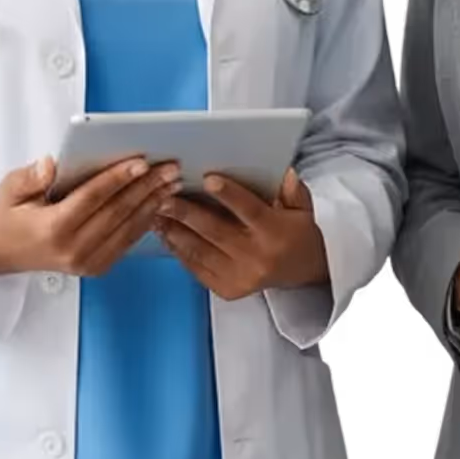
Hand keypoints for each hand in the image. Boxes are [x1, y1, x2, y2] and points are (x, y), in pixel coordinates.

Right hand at [0, 155, 183, 278]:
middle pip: (117, 212)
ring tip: (171, 183)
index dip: (118, 178)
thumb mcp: (9, 190)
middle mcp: (73, 249)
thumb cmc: (6, 218)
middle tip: (168, 168)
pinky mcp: (94, 266)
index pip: (93, 197)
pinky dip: (145, 221)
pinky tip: (157, 204)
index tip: (141, 162)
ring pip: (127, 228)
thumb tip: (51, 164)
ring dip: (152, 204)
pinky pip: (126, 242)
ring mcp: (86, 262)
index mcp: (53, 228)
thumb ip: (30, 177)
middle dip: (146, 187)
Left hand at [155, 168, 327, 300]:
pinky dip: (179, 250)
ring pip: (200, 251)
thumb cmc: (297, 231)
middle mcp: (257, 257)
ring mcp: (240, 277)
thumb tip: (281, 169)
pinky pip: (197, 268)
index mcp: (275, 233)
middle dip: (187, 213)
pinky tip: (165, 234)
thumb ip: (290, 188)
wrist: (303, 271)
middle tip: (164, 196)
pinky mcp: (227, 289)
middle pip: (216, 231)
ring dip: (175, 231)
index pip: (249, 210)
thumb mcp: (302, 206)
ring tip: (156, 213)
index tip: (208, 178)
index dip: (229, 195)